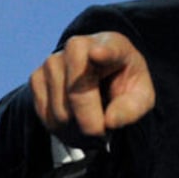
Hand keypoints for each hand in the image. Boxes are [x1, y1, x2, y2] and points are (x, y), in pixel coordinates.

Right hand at [30, 32, 154, 140]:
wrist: (101, 78)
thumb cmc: (124, 85)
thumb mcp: (141, 97)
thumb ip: (132, 109)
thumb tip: (110, 121)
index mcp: (113, 45)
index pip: (108, 49)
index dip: (103, 53)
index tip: (98, 53)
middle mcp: (78, 46)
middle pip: (78, 94)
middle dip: (90, 123)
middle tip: (102, 133)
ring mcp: (53, 60)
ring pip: (60, 112)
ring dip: (76, 130)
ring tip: (90, 124)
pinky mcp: (37, 76)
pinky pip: (45, 116)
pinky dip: (60, 129)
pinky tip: (74, 121)